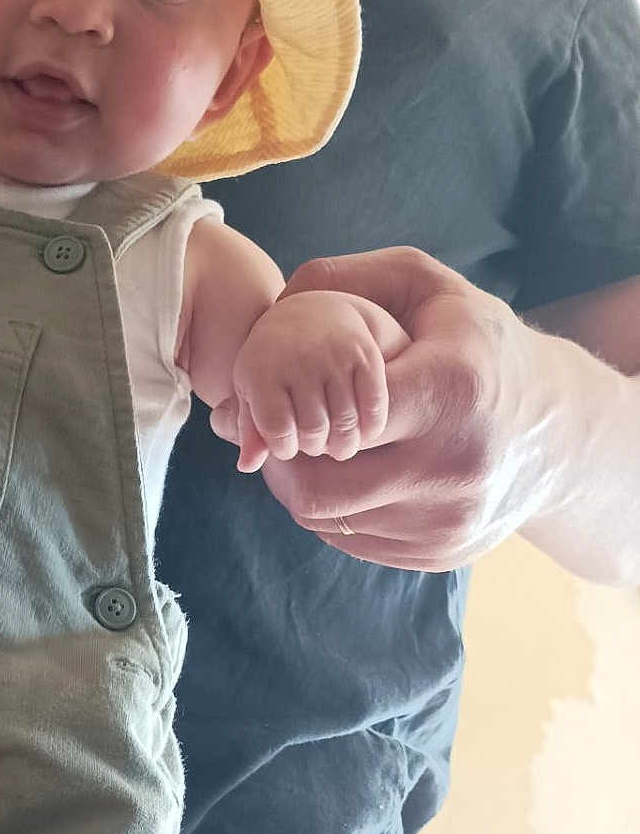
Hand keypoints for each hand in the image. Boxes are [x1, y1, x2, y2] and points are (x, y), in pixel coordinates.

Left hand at [214, 247, 553, 570]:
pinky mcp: (439, 553)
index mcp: (450, 390)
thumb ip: (342, 280)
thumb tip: (274, 309)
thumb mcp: (424, 288)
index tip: (286, 394)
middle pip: (314, 486)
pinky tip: (346, 477)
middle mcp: (453, 465)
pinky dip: (333, 513)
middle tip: (279, 433)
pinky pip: (350, 541)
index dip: (293, 407)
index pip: (333, 414)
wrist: (558, 432)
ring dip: (302, 486)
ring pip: (324, 520)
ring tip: (310, 451)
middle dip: (282, 460)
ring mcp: (448, 519)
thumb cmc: (473, 347)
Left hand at [226, 291, 403, 471]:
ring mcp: (334, 357)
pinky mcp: (366, 356)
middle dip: (315, 447)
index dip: (284, 448)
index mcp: (263, 373)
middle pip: (314, 429)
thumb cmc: (272, 365)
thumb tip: (247, 467)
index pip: (277, 431)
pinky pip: (374, 405)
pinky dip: (371, 428)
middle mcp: (299, 362)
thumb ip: (249, 430)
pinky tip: (362, 432)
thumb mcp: (251, 392)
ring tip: (337, 445)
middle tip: (315, 444)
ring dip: (343, 444)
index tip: (287, 446)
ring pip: (346, 422)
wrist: (309, 315)